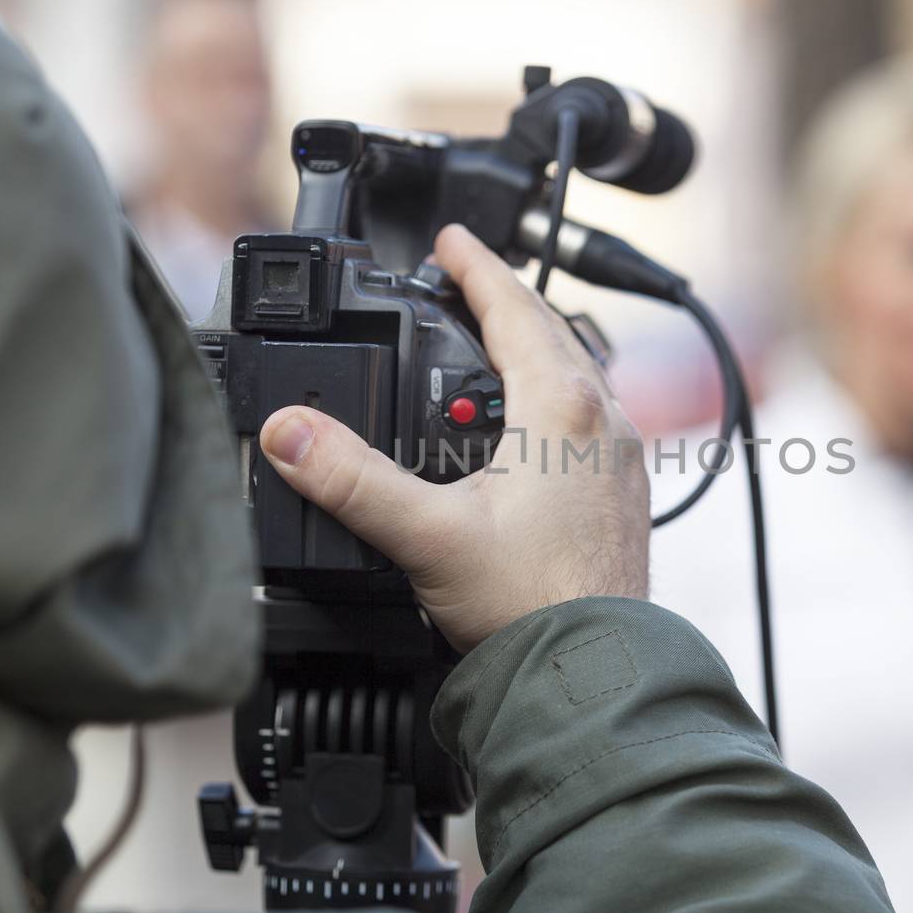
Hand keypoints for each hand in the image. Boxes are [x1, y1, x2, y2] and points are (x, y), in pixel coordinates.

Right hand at [257, 224, 649, 652]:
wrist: (592, 674)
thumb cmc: (532, 608)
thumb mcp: (426, 536)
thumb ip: (352, 480)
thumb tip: (289, 432)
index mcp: (563, 408)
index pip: (515, 308)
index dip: (476, 266)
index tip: (451, 238)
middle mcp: (604, 421)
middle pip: (551, 332)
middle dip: (504, 299)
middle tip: (461, 281)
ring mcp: (621, 458)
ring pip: (576, 373)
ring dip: (532, 346)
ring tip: (490, 342)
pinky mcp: (622, 494)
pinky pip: (588, 415)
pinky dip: (553, 394)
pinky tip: (526, 425)